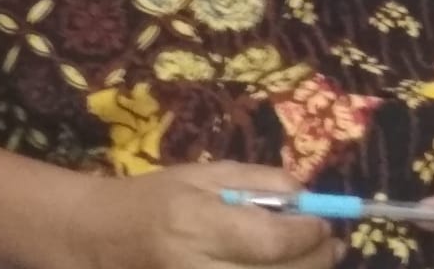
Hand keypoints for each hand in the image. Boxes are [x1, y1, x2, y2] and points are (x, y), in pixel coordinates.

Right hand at [62, 161, 342, 268]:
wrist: (100, 238)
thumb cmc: (156, 197)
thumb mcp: (205, 173)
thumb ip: (258, 180)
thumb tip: (305, 193)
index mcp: (197, 222)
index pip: (269, 241)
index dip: (307, 235)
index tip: (325, 222)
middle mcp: (195, 266)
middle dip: (314, 260)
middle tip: (332, 245)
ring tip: (317, 260)